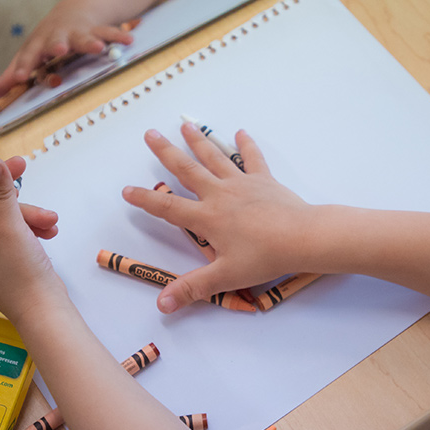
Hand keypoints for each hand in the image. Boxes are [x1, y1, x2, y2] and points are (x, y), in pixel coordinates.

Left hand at [0, 6, 133, 98]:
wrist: (72, 12)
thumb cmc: (46, 41)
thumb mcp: (28, 56)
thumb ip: (9, 76)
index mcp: (39, 44)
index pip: (30, 55)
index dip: (26, 65)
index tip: (21, 77)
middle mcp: (58, 36)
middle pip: (55, 40)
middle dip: (57, 44)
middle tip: (59, 49)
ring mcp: (78, 32)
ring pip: (84, 36)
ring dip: (91, 41)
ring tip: (98, 47)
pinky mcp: (97, 30)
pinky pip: (109, 33)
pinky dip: (117, 37)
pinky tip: (128, 42)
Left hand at [0, 156, 66, 320]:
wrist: (45, 311)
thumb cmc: (22, 276)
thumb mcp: (9, 227)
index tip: (15, 175)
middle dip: (16, 204)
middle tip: (37, 201)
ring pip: (4, 218)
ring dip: (29, 216)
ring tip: (50, 224)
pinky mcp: (5, 260)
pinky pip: (14, 232)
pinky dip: (31, 228)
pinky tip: (48, 233)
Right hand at [122, 124, 315, 312]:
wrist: (302, 237)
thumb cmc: (264, 257)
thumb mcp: (225, 276)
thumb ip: (192, 288)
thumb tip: (162, 305)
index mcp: (207, 218)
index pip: (168, 208)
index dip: (146, 199)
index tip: (127, 190)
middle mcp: (220, 194)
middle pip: (187, 170)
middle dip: (166, 152)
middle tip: (150, 134)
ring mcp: (242, 184)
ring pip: (215, 157)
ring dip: (198, 141)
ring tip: (184, 125)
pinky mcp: (264, 180)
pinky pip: (252, 158)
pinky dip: (246, 145)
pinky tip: (240, 132)